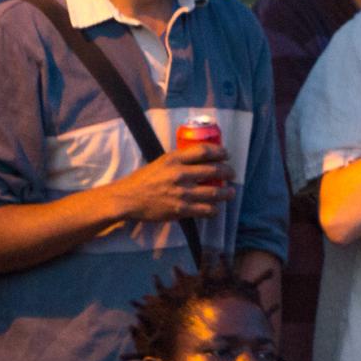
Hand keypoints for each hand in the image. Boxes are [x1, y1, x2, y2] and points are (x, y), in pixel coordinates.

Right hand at [112, 144, 234, 223]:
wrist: (128, 199)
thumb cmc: (143, 180)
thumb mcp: (160, 162)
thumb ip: (178, 161)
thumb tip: (198, 160)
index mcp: (174, 159)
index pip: (204, 150)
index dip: (220, 151)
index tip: (226, 154)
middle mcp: (180, 174)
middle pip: (214, 170)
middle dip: (227, 172)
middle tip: (232, 174)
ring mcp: (182, 193)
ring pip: (214, 192)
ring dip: (226, 193)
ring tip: (231, 193)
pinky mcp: (181, 209)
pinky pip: (205, 210)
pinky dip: (213, 210)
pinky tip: (215, 209)